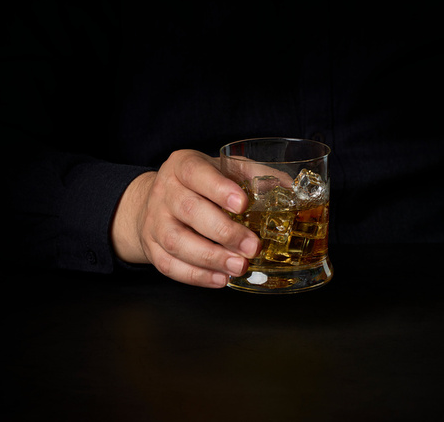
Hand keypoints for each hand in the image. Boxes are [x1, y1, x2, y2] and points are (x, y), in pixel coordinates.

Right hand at [110, 149, 260, 287]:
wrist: (155, 200)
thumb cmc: (200, 184)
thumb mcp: (223, 168)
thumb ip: (255, 175)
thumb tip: (292, 188)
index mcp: (183, 165)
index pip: (196, 172)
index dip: (218, 188)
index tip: (242, 203)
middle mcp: (165, 191)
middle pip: (189, 209)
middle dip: (223, 231)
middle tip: (252, 246)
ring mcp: (154, 221)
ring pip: (176, 242)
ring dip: (211, 258)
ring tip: (239, 266)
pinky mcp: (151, 248)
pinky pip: (169, 266)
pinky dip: (196, 276)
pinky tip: (220, 278)